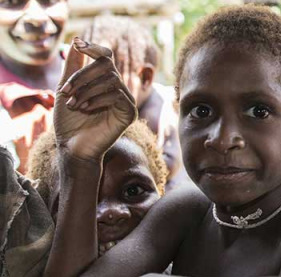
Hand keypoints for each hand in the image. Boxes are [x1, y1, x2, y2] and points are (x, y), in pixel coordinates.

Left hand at [54, 37, 136, 161]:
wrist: (73, 147)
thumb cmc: (69, 121)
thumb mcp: (66, 89)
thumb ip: (72, 66)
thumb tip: (77, 40)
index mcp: (104, 82)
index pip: (106, 57)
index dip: (94, 48)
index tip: (77, 44)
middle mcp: (118, 89)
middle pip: (107, 65)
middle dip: (83, 75)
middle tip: (65, 90)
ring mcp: (125, 101)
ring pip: (111, 79)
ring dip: (87, 89)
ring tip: (73, 104)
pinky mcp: (130, 113)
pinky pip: (117, 95)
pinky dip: (98, 99)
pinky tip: (85, 109)